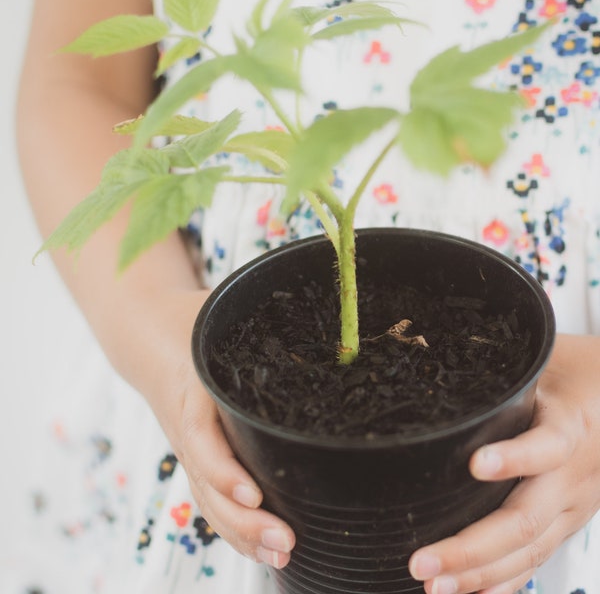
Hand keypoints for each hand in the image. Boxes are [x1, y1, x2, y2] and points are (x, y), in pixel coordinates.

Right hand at [148, 289, 295, 568]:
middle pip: (207, 483)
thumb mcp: (220, 311)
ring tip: (283, 554)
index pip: (199, 434)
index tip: (253, 491)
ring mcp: (190, 446)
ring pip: (208, 500)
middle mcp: (188, 425)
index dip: (221, 468)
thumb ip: (260, 318)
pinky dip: (233, 528)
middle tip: (287, 540)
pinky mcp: (197, 456)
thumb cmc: (192, 322)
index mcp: (192, 387)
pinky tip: (263, 549)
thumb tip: (325, 328)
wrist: (149, 334)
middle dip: (243, 519)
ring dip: (241, 534)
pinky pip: (210, 498)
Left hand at [408, 333, 599, 593]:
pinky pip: (537, 558)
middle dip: (472, 547)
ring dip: (480, 575)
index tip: (477, 464)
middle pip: (526, 518)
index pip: (548, 445)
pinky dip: (504, 583)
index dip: (516, 458)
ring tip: (435, 587)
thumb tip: (443, 371)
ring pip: (529, 549)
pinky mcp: (569, 520)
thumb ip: (506, 374)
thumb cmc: (583, 373)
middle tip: (424, 561)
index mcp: (572, 426)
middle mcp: (575, 475)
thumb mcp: (549, 360)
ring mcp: (574, 505)